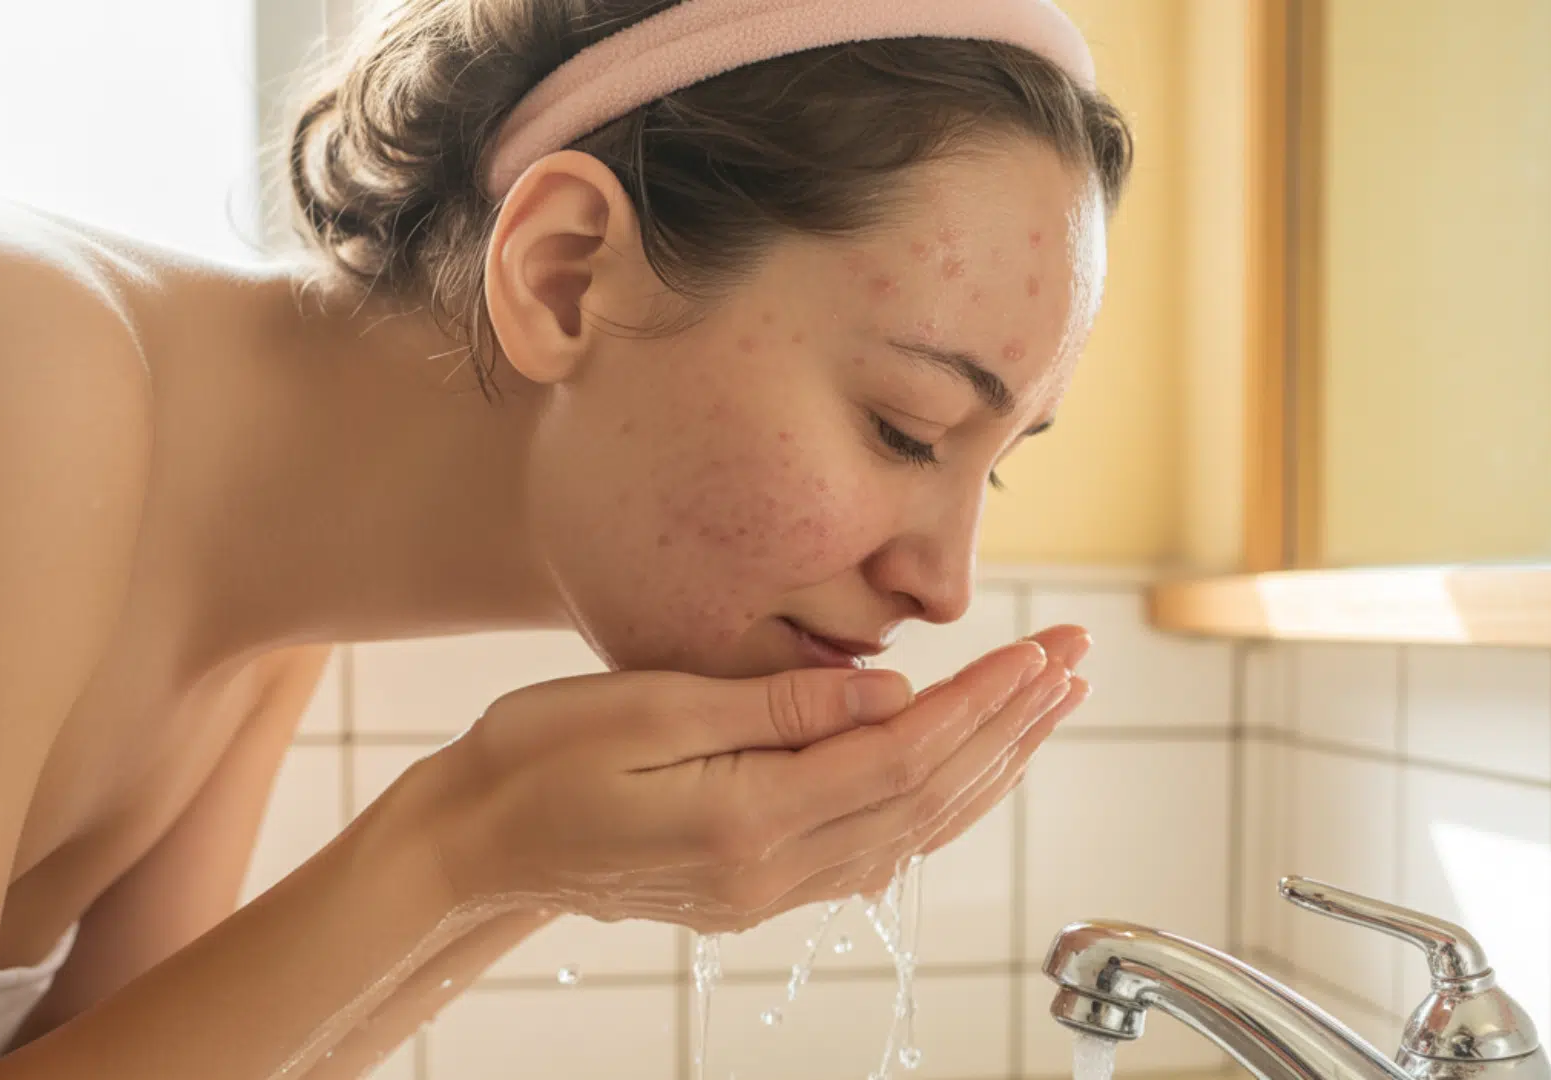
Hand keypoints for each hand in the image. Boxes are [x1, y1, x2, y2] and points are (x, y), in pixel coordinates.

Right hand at [414, 625, 1091, 932]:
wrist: (475, 844)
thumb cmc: (538, 758)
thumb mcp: (645, 706)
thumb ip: (774, 705)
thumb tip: (889, 689)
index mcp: (747, 821)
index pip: (900, 758)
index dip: (979, 705)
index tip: (1039, 655)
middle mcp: (772, 870)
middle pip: (926, 799)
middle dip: (1010, 728)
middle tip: (1074, 666)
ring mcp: (767, 889)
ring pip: (912, 830)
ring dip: (989, 768)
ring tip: (1048, 710)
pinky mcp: (756, 886)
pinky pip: (876, 849)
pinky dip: (935, 804)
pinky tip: (970, 771)